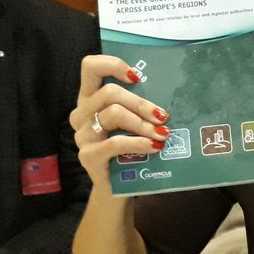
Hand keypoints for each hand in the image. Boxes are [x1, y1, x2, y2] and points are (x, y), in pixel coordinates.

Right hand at [69, 54, 170, 189]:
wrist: (119, 188)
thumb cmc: (131, 151)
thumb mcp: (134, 123)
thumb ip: (140, 106)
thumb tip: (171, 91)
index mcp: (91, 99)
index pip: (90, 67)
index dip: (112, 65)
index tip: (137, 76)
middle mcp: (82, 114)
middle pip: (109, 93)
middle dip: (140, 103)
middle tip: (163, 115)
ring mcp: (82, 135)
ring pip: (113, 114)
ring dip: (142, 123)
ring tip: (162, 133)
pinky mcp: (87, 156)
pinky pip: (114, 143)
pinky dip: (138, 143)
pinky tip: (154, 146)